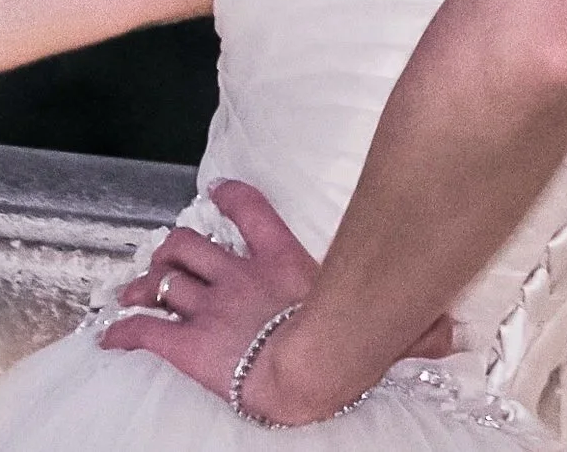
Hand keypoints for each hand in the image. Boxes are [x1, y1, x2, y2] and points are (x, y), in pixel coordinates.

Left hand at [96, 181, 453, 423]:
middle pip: (190, 243)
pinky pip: (144, 330)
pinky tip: (109, 339)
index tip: (219, 192)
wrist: (312, 375)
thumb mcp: (391, 326)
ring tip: (135, 290)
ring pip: (163, 278)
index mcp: (283, 264)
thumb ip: (419, 324)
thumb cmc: (352, 348)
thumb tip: (456, 332)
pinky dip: (122, 331)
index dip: (230, 198)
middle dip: (173, 249)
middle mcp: (239, 278)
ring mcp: (211, 308)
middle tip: (165, 260)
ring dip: (145, 282)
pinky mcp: (187, 344)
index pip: (250, 211)